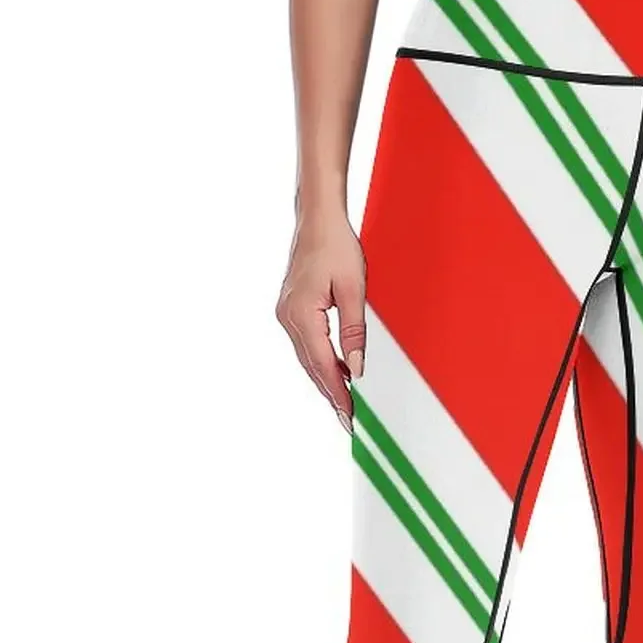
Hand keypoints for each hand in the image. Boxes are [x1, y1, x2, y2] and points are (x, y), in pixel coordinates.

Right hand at [276, 211, 366, 432]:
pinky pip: (306, 345)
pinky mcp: (290, 310)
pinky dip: (320, 362)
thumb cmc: (337, 247)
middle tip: (349, 422)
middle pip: (311, 367)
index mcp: (302, 314)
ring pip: (307, 359)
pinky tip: (335, 375)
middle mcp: (288, 318)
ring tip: (345, 405)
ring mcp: (286, 314)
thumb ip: (355, 332)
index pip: (322, 365)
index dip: (337, 394)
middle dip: (331, 395)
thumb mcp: (355, 290)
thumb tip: (356, 369)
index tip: (350, 417)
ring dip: (325, 381)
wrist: (317, 219)